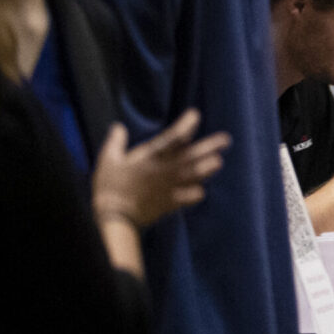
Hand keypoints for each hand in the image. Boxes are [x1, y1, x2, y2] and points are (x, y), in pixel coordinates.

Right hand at [93, 110, 230, 229]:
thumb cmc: (109, 187)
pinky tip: (201, 190)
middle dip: (210, 146)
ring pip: (195, 175)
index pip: (173, 137)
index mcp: (150, 157)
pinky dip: (197, 193)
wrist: (114, 218)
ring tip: (218, 161)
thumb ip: (115, 142)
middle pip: (192, 155)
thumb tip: (118, 126)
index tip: (195, 115)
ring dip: (208, 168)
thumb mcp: (107, 160)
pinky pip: (190, 197)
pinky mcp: (171, 203)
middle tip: (226, 139)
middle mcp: (165, 170)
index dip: (186, 125)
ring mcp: (170, 187)